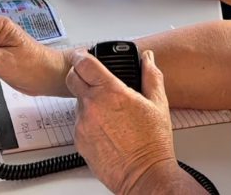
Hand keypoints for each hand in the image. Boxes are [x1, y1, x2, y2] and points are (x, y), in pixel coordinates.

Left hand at [66, 49, 178, 193]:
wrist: (144, 175)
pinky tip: (106, 129)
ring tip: (109, 112)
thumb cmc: (152, 143)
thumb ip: (151, 76)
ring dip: (87, 101)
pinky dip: (88, 122)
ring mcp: (83, 125)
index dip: (81, 55)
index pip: (84, 63)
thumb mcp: (158, 104)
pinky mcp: (78, 141)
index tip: (83, 54)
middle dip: (79, 74)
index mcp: (110, 92)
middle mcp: (92, 106)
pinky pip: (79, 124)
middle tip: (90, 77)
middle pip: (72, 79)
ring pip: (77, 103)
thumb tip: (148, 59)